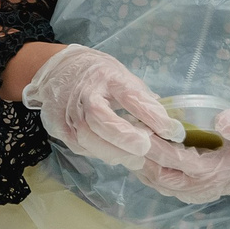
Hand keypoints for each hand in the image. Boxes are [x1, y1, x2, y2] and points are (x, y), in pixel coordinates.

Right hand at [20, 45, 177, 169]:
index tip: (173, 131)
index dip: (152, 115)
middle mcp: (85, 93)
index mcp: (107, 77)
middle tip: (145, 148)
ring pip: (88, 138)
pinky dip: (100, 153)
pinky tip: (114, 153)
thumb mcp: (121, 74)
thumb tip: (166, 122)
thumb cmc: (96, 73)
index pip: (131, 96)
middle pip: (101, 119)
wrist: (56, 69)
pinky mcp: (59, 127)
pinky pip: (81, 146)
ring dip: (114, 152)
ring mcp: (68, 111)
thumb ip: (140, 96)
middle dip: (126, 138)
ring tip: (134, 158)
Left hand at [136, 107, 229, 204]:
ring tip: (127, 141)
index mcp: (210, 172)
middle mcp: (196, 188)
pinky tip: (137, 152)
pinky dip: (146, 170)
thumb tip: (222, 122)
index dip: (155, 144)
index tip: (138, 126)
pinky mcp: (185, 193)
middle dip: (140, 154)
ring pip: (155, 181)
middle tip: (126, 132)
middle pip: (158, 174)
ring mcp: (189, 193)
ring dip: (139, 163)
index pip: (174, 159)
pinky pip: (159, 184)